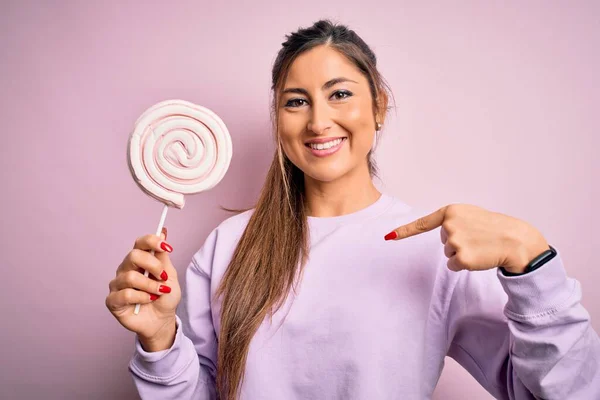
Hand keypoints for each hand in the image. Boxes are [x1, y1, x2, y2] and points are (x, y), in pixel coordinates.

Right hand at [105, 228, 180, 349]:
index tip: (167, 246)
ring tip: (159, 293)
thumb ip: (163, 256)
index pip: (141, 243)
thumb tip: (163, 232)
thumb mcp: (169, 275)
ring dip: (150, 285)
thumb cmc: (165, 297)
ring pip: (130, 277)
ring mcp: (117, 284)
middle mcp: (126, 269)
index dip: (152, 241)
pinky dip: (141, 297)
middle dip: (153, 265)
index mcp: (139, 260)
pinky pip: (125, 294)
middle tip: (163, 276)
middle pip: (134, 256)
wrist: (162, 320)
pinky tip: (148, 300)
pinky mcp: (112, 300)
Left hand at [385, 204, 549, 273]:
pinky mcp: (461, 258)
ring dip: (462, 253)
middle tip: (477, 238)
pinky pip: (454, 266)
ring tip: (480, 245)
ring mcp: (454, 242)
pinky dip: (465, 265)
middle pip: (443, 242)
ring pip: (448, 254)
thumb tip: (443, 236)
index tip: (389, 237)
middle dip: (458, 242)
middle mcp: (449, 225)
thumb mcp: (471, 215)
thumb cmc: (494, 228)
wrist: (515, 240)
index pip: (423, 224)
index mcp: (451, 212)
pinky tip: (479, 257)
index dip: (404, 232)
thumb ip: (453, 221)